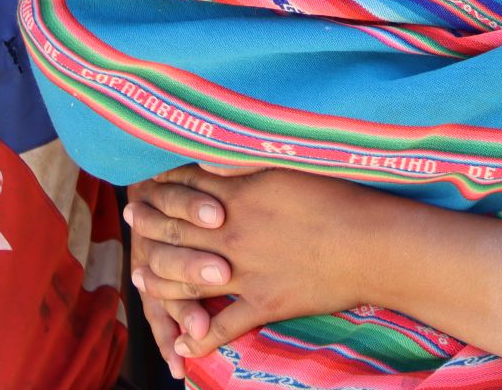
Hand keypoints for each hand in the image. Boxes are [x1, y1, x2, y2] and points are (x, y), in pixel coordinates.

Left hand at [127, 164, 385, 360]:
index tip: (145, 184)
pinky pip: (222, 327)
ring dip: (158, 281)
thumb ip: (246, 161)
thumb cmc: (337, 197)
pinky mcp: (262, 304)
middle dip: (147, 226)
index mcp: (236, 196)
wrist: (371, 244)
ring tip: (141, 279)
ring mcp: (243, 273)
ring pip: (184, 281)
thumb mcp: (288, 165)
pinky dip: (199, 340)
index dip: (160, 187)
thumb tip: (213, 154)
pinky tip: (184, 347)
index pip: (183, 189)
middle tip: (131, 221)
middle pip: (173, 231)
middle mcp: (230, 234)